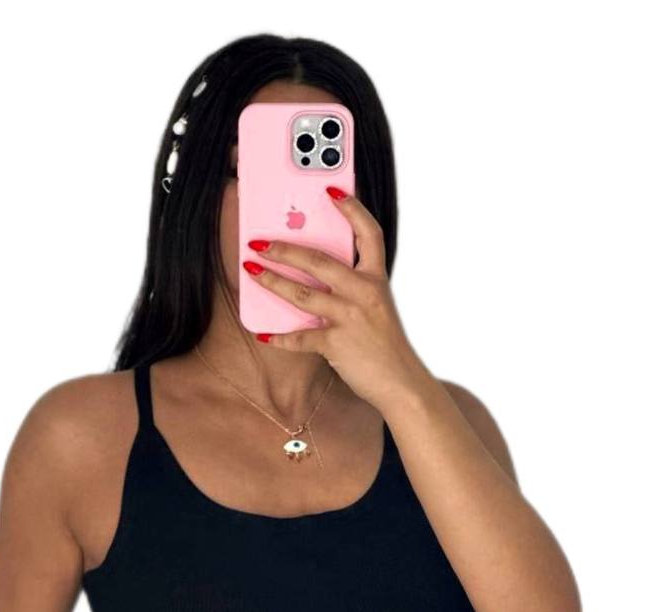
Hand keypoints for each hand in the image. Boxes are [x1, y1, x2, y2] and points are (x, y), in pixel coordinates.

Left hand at [242, 187, 432, 412]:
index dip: (351, 208)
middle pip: (319, 260)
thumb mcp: (378, 307)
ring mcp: (349, 318)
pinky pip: (300, 338)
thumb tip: (315, 277)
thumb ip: (353, 288)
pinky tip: (263, 333)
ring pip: (302, 294)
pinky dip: (279, 337)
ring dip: (272, 282)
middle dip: (284, 249)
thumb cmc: (386, 345)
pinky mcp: (337, 344)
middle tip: (259, 242)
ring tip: (252, 272)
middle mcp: (364, 293)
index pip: (368, 233)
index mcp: (376, 279)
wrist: (401, 382)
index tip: (331, 189)